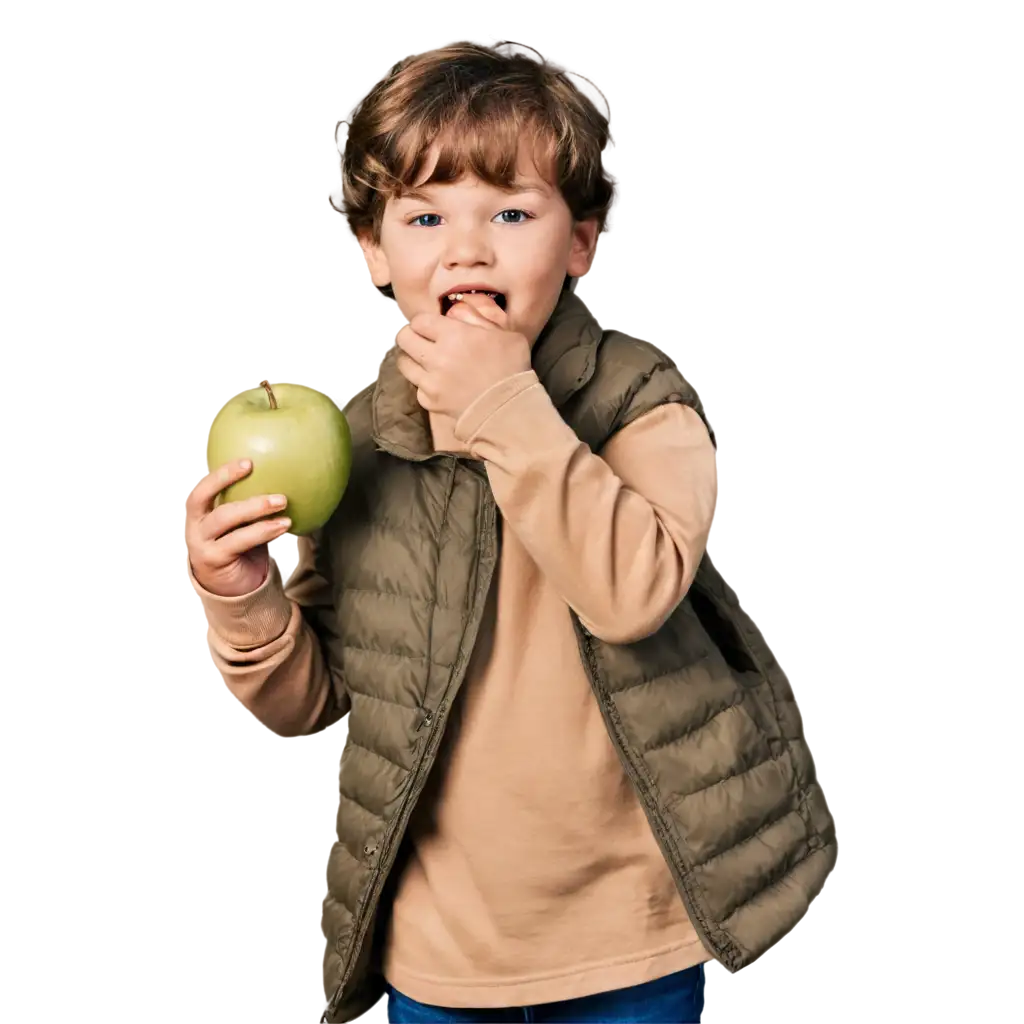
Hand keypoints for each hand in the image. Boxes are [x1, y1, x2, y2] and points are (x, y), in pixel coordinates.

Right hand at [183, 459, 290, 597]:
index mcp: (200, 514)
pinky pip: (239, 541)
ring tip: (282, 502)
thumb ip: (253, 508)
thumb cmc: (242, 551)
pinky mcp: (214, 559)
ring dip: (255, 508)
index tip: (247, 462)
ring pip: (225, 518)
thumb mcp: (244, 526)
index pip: (202, 487)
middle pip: (204, 499)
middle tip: (258, 472)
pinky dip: (263, 530)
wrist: (235, 589)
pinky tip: (283, 526)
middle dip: (230, 482)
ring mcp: (201, 544)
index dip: (221, 473)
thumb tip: (288, 482)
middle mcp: (195, 526)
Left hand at [394, 294, 530, 420]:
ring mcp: (430, 381)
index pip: (419, 320)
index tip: (433, 328)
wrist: (510, 410)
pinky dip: (424, 384)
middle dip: (412, 337)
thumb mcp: (505, 333)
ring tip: (426, 362)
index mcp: (453, 334)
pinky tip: (438, 383)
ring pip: (404, 363)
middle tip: (424, 342)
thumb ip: (479, 317)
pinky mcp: (429, 401)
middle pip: (404, 339)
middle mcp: (435, 356)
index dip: (425, 323)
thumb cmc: (512, 367)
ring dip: (414, 359)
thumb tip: (457, 309)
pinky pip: (417, 387)